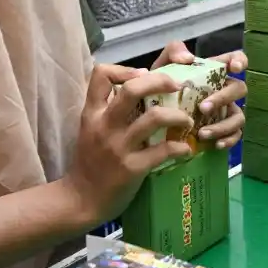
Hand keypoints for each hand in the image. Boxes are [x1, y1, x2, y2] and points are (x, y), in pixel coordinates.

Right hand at [64, 64, 193, 224]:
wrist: (80, 199)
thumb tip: (138, 86)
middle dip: (161, 80)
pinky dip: (180, 147)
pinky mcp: (132, 168)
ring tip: (187, 119)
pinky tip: (185, 149)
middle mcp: (104, 125)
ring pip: (154, 117)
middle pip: (132, 89)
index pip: (101, 74)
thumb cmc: (90, 162)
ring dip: (178, 115)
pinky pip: (163, 151)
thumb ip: (109, 109)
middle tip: (177, 86)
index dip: (125, 68)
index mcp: (92, 113)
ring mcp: (118, 147)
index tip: (143, 75)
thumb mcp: (91, 129)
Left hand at [153, 42, 248, 149]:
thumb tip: (188, 58)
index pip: (235, 59)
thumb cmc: (160, 88)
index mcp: (212, 72)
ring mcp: (225, 111)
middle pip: (239, 89)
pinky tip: (215, 144)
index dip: (240, 60)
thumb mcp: (163, 66)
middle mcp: (223, 90)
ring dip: (224, 125)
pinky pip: (235, 135)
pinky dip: (228, 140)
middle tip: (202, 108)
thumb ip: (173, 52)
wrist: (149, 116)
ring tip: (202, 133)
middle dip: (224, 98)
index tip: (234, 68)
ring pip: (239, 116)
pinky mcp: (223, 131)